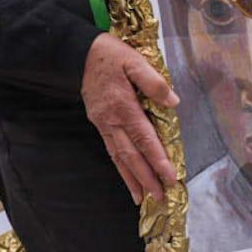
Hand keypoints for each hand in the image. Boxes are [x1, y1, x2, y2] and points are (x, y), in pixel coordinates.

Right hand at [82, 36, 179, 204]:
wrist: (79, 54)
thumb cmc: (110, 55)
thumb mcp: (134, 60)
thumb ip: (153, 81)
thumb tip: (172, 102)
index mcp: (123, 106)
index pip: (144, 139)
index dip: (158, 159)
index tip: (170, 177)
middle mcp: (111, 120)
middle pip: (131, 155)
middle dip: (146, 178)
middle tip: (159, 197)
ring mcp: (103, 124)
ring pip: (118, 157)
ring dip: (131, 179)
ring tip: (141, 198)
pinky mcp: (99, 123)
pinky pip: (111, 150)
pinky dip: (121, 167)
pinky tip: (128, 177)